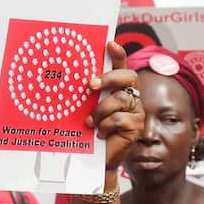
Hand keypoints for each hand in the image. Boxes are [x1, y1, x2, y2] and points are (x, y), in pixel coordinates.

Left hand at [86, 42, 143, 171]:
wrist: (94, 159)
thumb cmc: (88, 131)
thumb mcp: (85, 108)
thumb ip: (86, 93)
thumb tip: (66, 75)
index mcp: (118, 89)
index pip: (121, 66)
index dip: (118, 54)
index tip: (110, 43)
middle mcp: (131, 97)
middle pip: (128, 77)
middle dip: (109, 78)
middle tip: (90, 85)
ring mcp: (136, 111)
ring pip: (120, 99)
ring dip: (101, 110)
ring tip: (90, 122)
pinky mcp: (136, 126)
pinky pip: (120, 118)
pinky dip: (106, 124)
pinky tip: (100, 133)